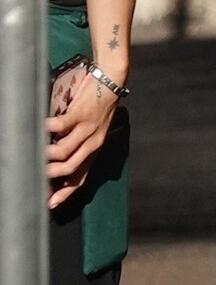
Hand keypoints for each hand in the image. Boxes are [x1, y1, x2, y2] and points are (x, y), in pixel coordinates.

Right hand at [46, 65, 121, 209]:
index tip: (50, 202)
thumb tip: (54, 157)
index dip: (65, 192)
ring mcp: (88, 129)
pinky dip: (48, 129)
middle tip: (35, 174)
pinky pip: (62, 126)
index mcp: (94, 150)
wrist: (111, 81)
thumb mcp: (91, 130)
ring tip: (34, 152)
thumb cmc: (97, 105)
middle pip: (71, 169)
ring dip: (47, 154)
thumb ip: (76, 145)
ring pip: (65, 152)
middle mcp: (93, 143)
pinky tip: (39, 127)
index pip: (80, 178)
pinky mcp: (82, 114)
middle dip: (51, 176)